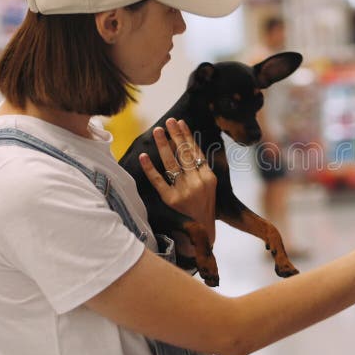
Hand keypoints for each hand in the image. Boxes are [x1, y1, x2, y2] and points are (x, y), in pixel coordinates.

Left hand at [139, 118, 217, 239]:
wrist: (203, 233)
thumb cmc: (205, 208)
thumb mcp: (210, 188)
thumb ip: (201, 170)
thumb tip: (188, 148)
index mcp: (209, 177)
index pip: (196, 151)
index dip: (187, 136)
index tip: (180, 123)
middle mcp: (198, 182)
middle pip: (184, 154)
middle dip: (176, 135)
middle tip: (168, 121)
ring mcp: (184, 191)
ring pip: (172, 163)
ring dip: (164, 145)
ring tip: (157, 131)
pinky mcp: (171, 200)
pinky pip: (159, 181)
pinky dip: (150, 168)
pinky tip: (144, 157)